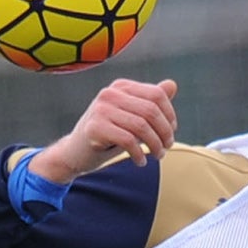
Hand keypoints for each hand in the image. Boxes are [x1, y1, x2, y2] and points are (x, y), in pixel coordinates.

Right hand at [30, 77, 178, 183]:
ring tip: (157, 156)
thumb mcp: (131, 118)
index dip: (170, 115)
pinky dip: (139, 154)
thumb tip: (172, 85)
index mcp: (121, 87)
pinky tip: (140, 162)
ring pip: (141, 126)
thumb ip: (150, 103)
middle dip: (164, 132)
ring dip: (154, 145)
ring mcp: (101, 109)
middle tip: (167, 148)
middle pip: (151, 110)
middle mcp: (110, 93)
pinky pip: (128, 140)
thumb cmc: (107, 135)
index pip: (156, 95)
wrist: (75, 153)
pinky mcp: (95, 128)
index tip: (171, 133)